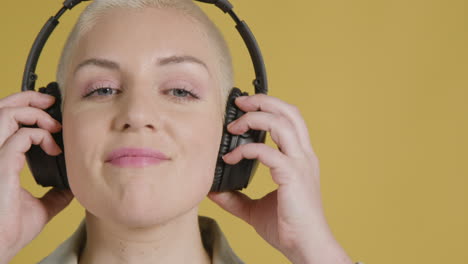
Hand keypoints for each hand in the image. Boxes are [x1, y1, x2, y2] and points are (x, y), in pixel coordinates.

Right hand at [0, 91, 72, 263]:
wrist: (0, 248)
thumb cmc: (10, 230)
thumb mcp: (40, 207)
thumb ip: (54, 194)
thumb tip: (72, 188)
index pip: (5, 122)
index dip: (25, 109)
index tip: (51, 114)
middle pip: (1, 108)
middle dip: (28, 98)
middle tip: (52, 100)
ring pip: (6, 114)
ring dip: (35, 113)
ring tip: (56, 126)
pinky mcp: (0, 164)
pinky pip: (21, 135)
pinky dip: (41, 135)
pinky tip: (55, 149)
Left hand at [208, 94, 351, 263]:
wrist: (307, 247)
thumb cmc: (288, 228)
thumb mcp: (254, 209)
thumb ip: (236, 198)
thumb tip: (213, 190)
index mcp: (299, 159)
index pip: (289, 120)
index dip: (269, 108)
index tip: (244, 110)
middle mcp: (303, 156)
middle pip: (290, 112)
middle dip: (264, 101)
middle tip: (240, 102)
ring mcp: (300, 164)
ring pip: (282, 123)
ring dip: (255, 118)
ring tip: (234, 125)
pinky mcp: (292, 175)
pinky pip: (268, 152)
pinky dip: (246, 150)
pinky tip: (231, 158)